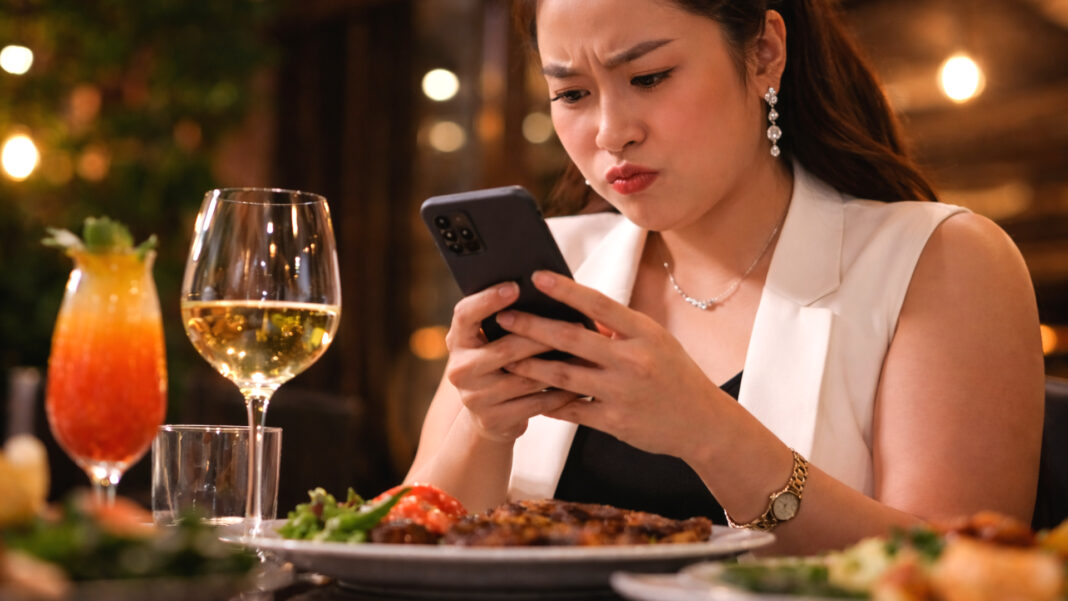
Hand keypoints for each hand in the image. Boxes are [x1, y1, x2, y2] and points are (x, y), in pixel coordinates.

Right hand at [443, 281, 581, 442]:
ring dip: (560, 366)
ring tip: (588, 353)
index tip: (516, 286)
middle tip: (577, 324)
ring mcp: (474, 398)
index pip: (465, 314)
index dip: (488, 300)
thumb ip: (508, 322)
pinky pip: (535, 403)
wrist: (489, 417)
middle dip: (544, 336)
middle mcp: (460, 369)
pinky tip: (581, 384)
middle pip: (506, 348)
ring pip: (526, 377)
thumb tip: (547, 291)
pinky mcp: (493, 419)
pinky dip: (561, 394)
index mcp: (458, 341)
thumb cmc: (500, 366)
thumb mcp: (492, 342)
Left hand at [495, 270, 726, 457]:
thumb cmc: (675, 374)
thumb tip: (577, 313)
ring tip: (504, 358)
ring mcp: (622, 392)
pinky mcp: (615, 422)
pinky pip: (572, 410)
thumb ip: (618, 329)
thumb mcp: (655, 341)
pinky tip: (526, 396)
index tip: (536, 277)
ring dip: (530, 367)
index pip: (598, 303)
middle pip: (572, 339)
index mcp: (644, 332)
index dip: (565, 289)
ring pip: (563, 377)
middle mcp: (633, 360)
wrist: (703, 423)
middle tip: (504, 318)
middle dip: (532, 327)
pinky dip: (548, 403)